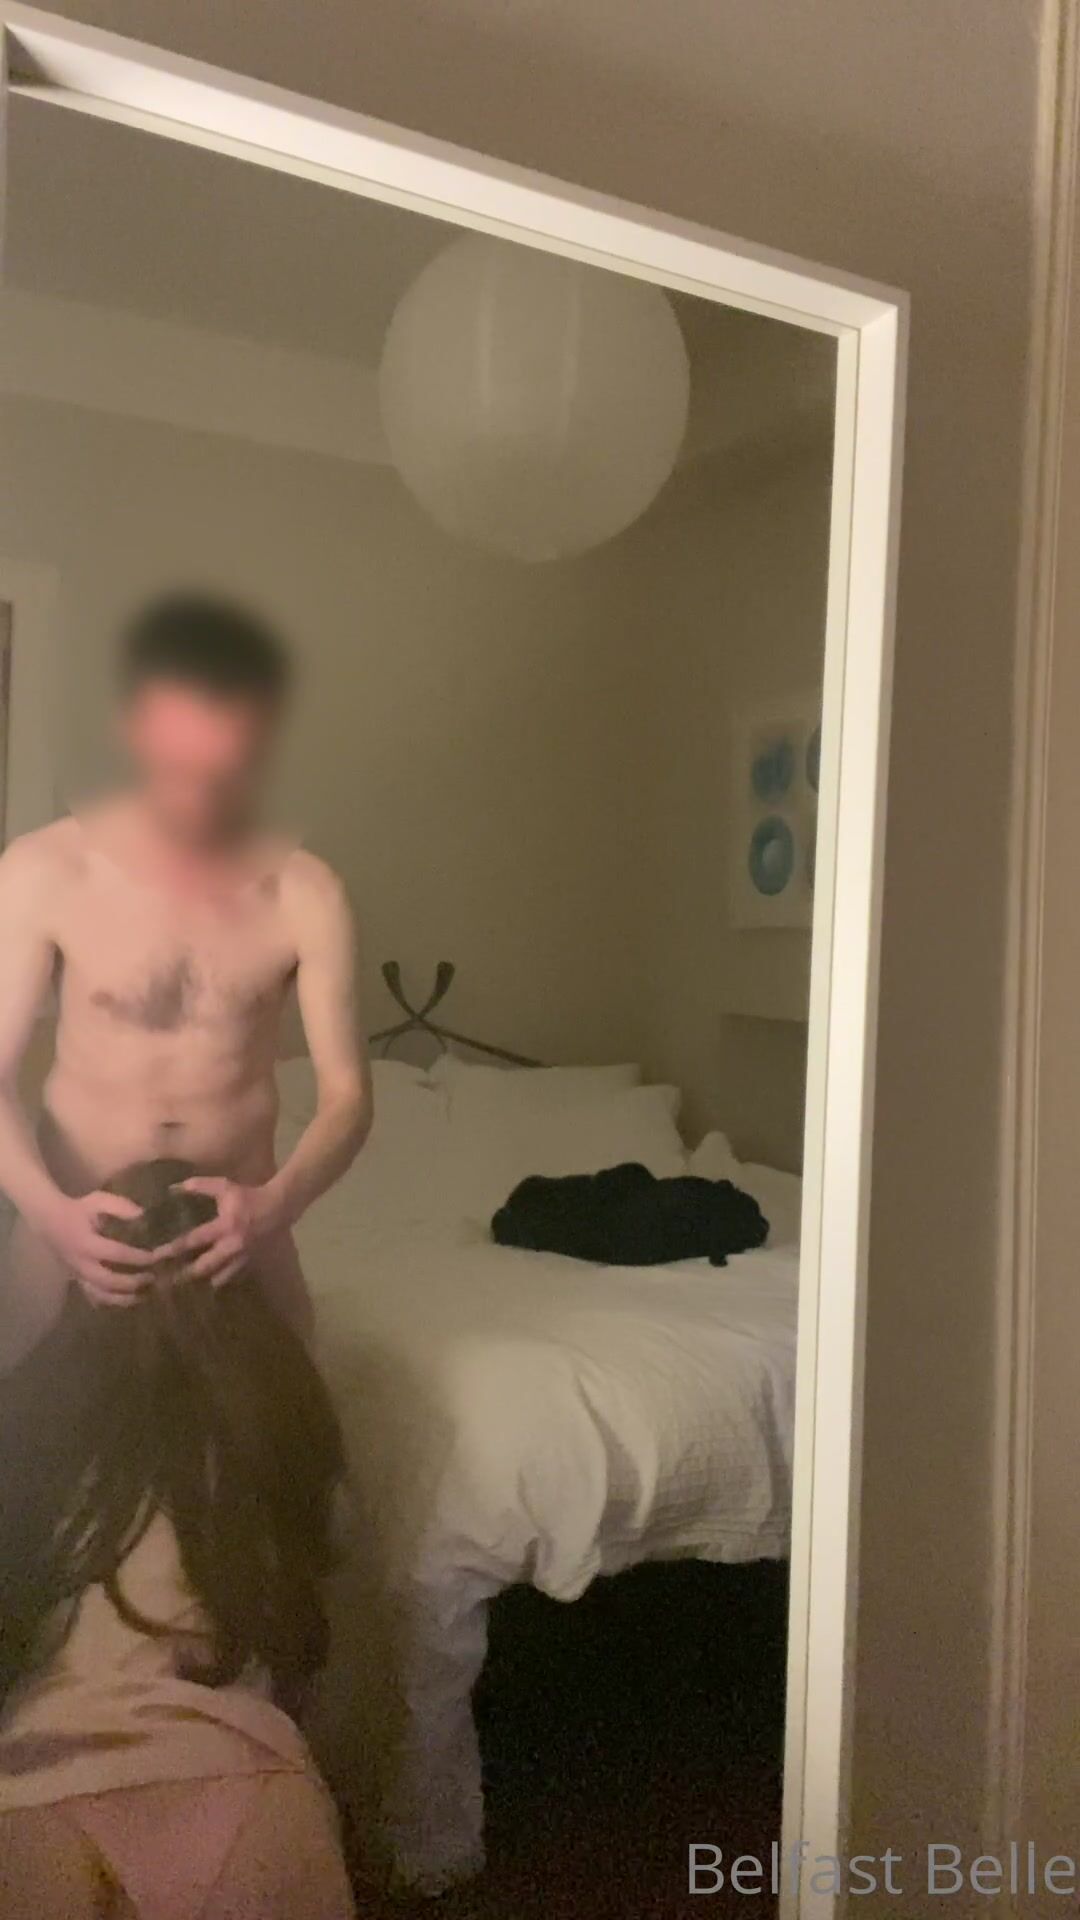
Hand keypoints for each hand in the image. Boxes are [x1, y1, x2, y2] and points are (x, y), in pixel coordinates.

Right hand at [38, 1191, 152, 1306]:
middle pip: (107, 1281)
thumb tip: (142, 1215)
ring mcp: (77, 1274)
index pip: (117, 1254)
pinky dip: (107, 1301)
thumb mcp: (97, 1200)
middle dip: (130, 1282)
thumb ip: (120, 1206)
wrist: (48, 1219)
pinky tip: (123, 1300)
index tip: (155, 1257)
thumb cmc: (76, 1209)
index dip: (137, 1257)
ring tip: (140, 1296)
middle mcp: (81, 1263)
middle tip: (150, 1278)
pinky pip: (91, 1295)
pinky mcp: (75, 1278)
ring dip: (120, 1298)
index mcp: (87, 1243)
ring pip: (98, 1294)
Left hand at [156, 1177, 275, 1286]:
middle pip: (203, 1268)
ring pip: (218, 1278)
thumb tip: (175, 1187)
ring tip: (186, 1287)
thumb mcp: (224, 1187)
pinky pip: (232, 1277)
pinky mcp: (250, 1263)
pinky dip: (220, 1279)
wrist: (279, 1207)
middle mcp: (231, 1246)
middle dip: (184, 1275)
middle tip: (166, 1281)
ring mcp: (241, 1258)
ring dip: (202, 1281)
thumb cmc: (249, 1196)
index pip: (192, 1240)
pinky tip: (210, 1281)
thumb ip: (200, 1186)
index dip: (172, 1249)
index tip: (155, 1256)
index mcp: (223, 1227)